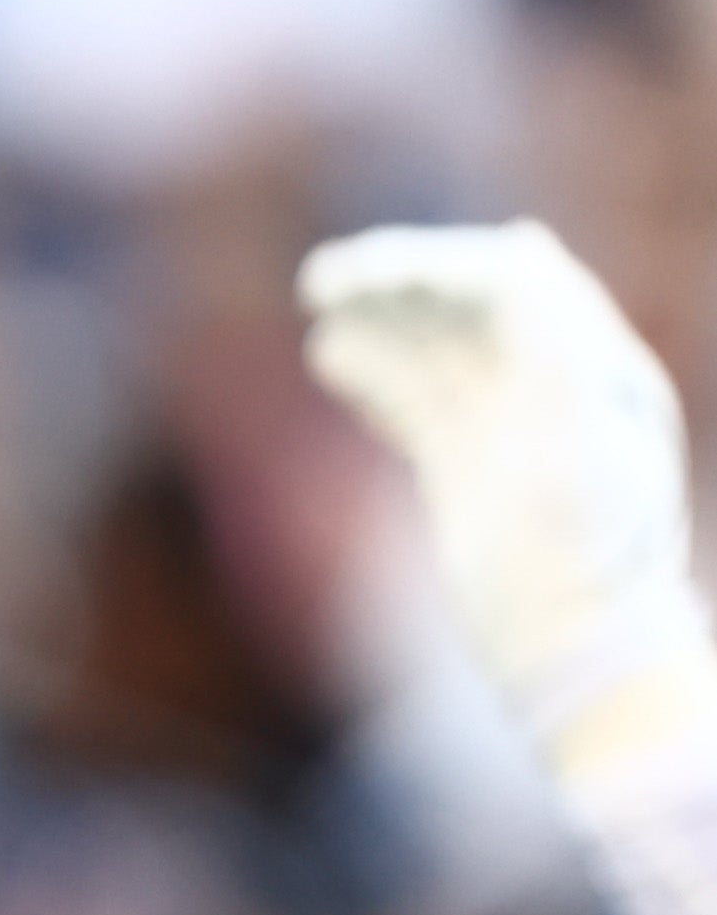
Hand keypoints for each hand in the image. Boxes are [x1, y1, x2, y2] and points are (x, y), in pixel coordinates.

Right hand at [302, 221, 704, 740]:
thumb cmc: (586, 567)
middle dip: (400, 285)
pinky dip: (377, 378)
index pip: (514, 283)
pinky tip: (332, 359)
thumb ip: (553, 352)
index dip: (438, 266)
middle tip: (321, 282)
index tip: (367, 274)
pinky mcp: (473, 475)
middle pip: (471, 309)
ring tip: (319, 311)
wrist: (580, 661)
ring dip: (381, 325)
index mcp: (597, 371)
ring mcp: (512, 433)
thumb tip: (521, 253)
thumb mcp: (579, 453)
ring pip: (438, 354)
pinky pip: (420, 405)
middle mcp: (556, 390)